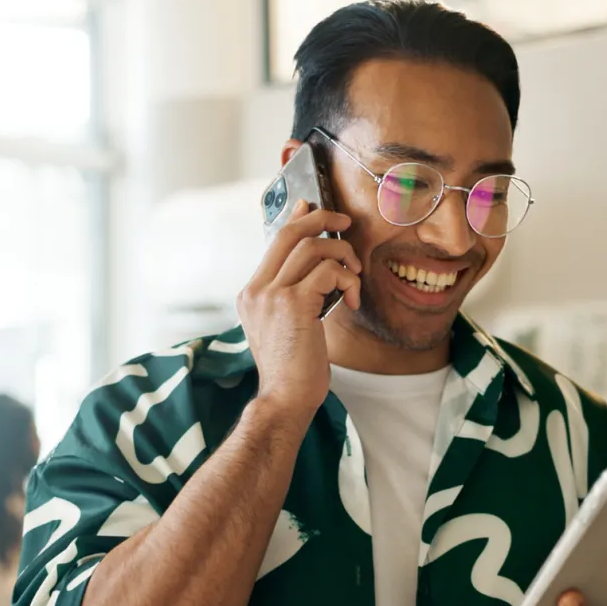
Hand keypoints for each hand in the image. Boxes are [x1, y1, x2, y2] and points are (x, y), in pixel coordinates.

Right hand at [236, 200, 361, 430]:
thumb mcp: (287, 328)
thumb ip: (294, 298)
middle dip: (321, 219)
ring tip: (355, 275)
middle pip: (289, 232)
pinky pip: (328, 270)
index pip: (274, 242)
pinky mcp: (292, 303)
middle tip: (345, 222)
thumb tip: (317, 271)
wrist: (285, 398)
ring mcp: (271, 295)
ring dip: (343, 255)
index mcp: (251, 294)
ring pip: (312, 247)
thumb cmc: (294, 370)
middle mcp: (256, 290)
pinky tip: (352, 298)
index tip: (313, 206)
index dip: (297, 218)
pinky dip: (347, 279)